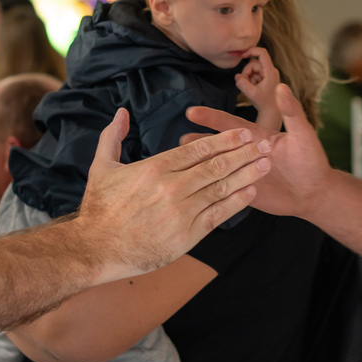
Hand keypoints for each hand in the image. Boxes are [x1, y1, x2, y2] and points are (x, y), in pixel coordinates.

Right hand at [77, 108, 270, 280]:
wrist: (95, 249)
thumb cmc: (98, 209)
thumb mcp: (101, 167)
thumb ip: (113, 137)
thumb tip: (121, 112)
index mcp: (155, 168)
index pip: (198, 150)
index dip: (225, 140)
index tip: (243, 133)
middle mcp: (172, 187)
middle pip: (216, 166)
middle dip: (244, 153)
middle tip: (266, 144)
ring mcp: (181, 212)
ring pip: (221, 188)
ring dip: (247, 175)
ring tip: (266, 165)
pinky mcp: (186, 236)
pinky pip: (217, 215)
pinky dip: (236, 203)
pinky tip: (250, 193)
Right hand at [186, 84, 333, 218]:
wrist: (316, 192)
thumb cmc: (312, 160)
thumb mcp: (303, 133)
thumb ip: (291, 111)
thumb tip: (281, 86)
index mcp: (257, 137)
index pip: (229, 126)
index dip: (211, 119)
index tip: (192, 112)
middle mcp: (246, 153)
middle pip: (218, 146)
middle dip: (199, 142)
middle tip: (178, 140)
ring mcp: (244, 173)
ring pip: (217, 167)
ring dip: (201, 164)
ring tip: (180, 163)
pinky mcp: (245, 192)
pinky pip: (225, 188)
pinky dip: (211, 186)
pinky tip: (195, 186)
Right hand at [235, 47, 281, 128]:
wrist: (272, 112)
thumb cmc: (264, 104)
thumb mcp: (251, 94)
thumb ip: (242, 84)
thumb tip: (237, 76)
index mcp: (270, 72)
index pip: (262, 53)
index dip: (251, 50)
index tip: (242, 55)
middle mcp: (271, 70)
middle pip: (253, 63)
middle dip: (246, 73)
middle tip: (246, 85)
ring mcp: (268, 74)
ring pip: (252, 69)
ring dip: (248, 78)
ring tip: (251, 89)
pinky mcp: (265, 77)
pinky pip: (253, 74)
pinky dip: (251, 81)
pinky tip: (254, 89)